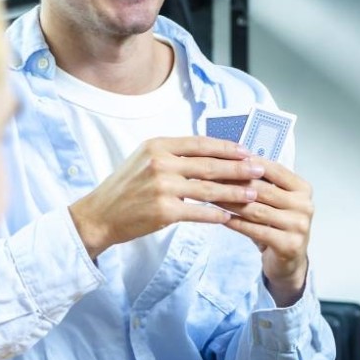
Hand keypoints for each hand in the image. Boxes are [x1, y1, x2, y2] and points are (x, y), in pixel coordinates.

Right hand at [69, 137, 261, 258]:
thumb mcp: (144, 160)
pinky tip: (232, 216)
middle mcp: (160, 163)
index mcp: (157, 146)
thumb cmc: (124, 189)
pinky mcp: (163, 212)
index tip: (247, 151)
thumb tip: (209, 152)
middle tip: (260, 169)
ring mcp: (162, 188)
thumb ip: (173, 154)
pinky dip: (217, 214)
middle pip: (209, 165)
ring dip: (235, 192)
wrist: (98, 216)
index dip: (227, 147)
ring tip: (254, 193)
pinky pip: (199, 212)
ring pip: (208, 189)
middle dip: (239, 167)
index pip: (200, 143)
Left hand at [216, 158, 312, 304]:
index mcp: (303, 189)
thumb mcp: (275, 201)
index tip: (224, 159)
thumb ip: (262, 183)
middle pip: (263, 190)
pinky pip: (255, 230)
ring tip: (211, 196)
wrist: (289, 262)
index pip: (273, 170)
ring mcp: (299, 226)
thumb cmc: (277, 226)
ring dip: (230, 203)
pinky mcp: (289, 244)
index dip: (248, 164)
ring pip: (256, 210)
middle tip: (210, 177)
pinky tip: (220, 217)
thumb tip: (233, 160)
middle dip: (234, 183)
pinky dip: (236, 222)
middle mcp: (305, 205)